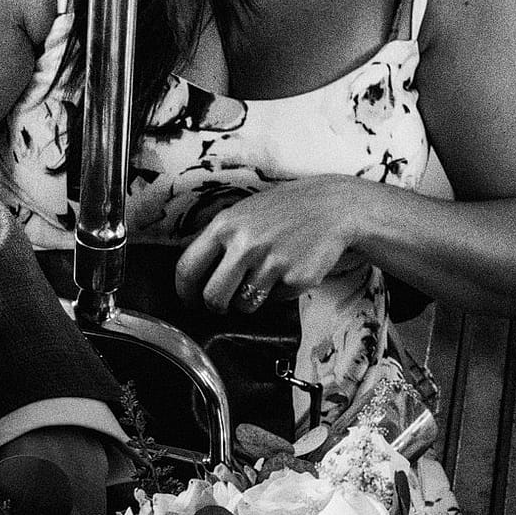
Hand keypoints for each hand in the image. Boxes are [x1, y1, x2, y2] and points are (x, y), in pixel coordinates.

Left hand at [173, 176, 370, 313]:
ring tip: (263, 277)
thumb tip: (187, 266)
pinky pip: (276, 300)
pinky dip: (279, 292)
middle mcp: (246, 245)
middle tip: (222, 304)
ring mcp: (272, 263)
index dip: (184, 291)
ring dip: (249, 300)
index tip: (189, 300)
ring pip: (245, 305)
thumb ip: (216, 239)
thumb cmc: (282, 210)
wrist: (331, 207)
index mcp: (224, 226)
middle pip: (214, 297)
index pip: (187, 268)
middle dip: (216, 306)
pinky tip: (288, 270)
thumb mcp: (241, 213)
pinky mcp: (297, 279)